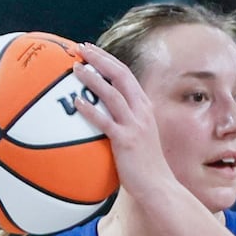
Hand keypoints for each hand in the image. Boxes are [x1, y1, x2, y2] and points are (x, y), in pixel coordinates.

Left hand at [69, 43, 170, 194]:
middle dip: (100, 59)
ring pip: (113, 94)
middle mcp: (142, 112)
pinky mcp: (126, 141)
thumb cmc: (145, 165)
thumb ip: (124, 122)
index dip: (108, 60)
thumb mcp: (139, 136)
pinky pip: (105, 121)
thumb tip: (102, 114)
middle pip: (121, 76)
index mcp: (144, 108)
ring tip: (76, 68)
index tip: (91, 50)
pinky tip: (76, 103)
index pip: (126, 75)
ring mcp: (135, 126)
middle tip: (81, 48)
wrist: (159, 186)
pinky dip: (91, 110)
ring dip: (94, 78)